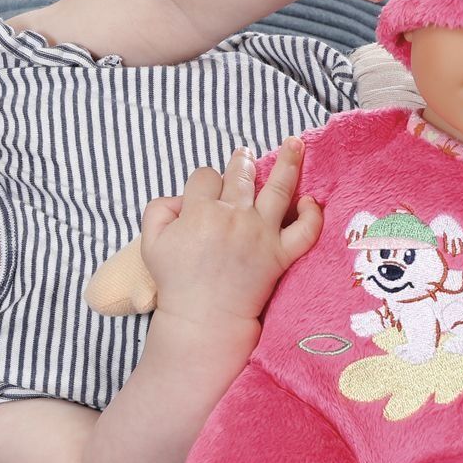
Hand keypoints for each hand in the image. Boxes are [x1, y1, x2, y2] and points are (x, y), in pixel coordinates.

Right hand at [139, 137, 322, 326]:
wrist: (204, 318)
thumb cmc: (176, 281)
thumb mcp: (150, 242)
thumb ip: (158, 210)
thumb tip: (181, 198)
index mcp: (200, 211)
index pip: (206, 177)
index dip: (203, 182)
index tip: (203, 192)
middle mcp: (234, 216)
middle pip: (242, 175)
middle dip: (242, 162)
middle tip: (244, 155)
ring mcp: (260, 234)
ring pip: (279, 189)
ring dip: (289, 162)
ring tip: (296, 143)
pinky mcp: (280, 255)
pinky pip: (305, 230)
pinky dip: (312, 214)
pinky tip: (310, 201)